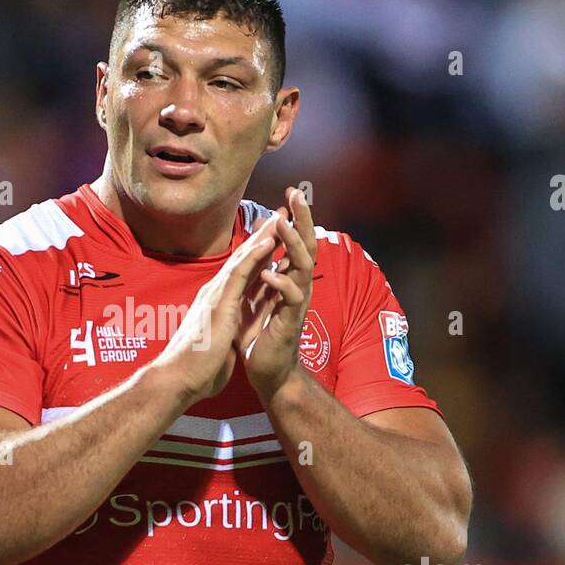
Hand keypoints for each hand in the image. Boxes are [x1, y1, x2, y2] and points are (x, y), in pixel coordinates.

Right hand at [151, 214, 281, 405]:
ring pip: (242, 259)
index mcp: (216, 304)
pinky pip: (239, 274)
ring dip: (262, 237)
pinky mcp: (220, 304)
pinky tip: (267, 241)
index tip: (272, 237)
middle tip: (279, 215)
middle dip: (262, 236)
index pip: (240, 272)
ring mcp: (216, 296)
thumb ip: (223, 334)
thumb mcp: (216, 345)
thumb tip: (227, 337)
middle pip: (242, 258)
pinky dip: (254, 256)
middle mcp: (215, 293)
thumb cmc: (196, 369)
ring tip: (279, 219)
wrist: (179, 380)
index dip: (256, 253)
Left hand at [237, 186, 316, 402]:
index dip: (295, 218)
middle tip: (297, 195)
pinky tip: (269, 272)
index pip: (295, 242)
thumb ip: (262, 268)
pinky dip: (280, 283)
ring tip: (282, 226)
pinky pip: (291, 298)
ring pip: (302, 267)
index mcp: (289, 279)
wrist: (267, 372)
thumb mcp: (258, 295)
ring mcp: (296, 304)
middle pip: (306, 246)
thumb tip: (259, 240)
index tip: (291, 192)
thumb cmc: (262, 334)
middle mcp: (298, 287)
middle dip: (302, 220)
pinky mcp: (290, 322)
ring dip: (292, 245)